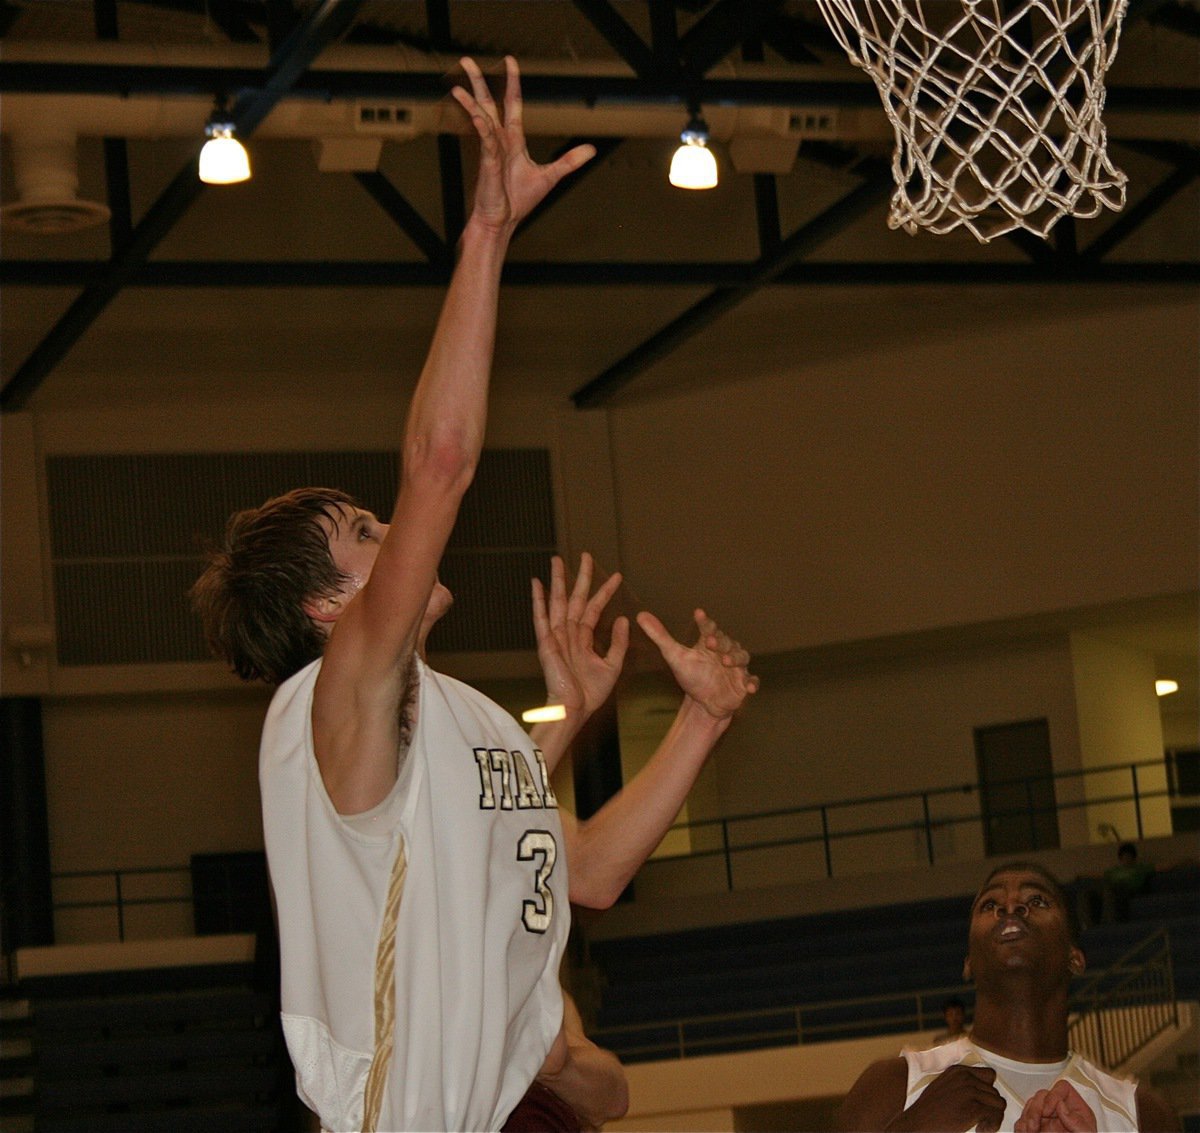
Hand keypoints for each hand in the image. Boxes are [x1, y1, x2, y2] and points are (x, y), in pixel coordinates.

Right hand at [451, 56, 595, 232]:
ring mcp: (491, 151)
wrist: (502, 222)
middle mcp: (499, 141)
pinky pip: (485, 141)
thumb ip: (569, 161)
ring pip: (480, 118)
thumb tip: (591, 150)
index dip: (512, 83)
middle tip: (467, 60)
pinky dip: (482, 128)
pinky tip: (477, 115)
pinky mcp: (487, 164)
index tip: (510, 62)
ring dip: (470, 100)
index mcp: (513, 140)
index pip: (511, 104)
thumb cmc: (518, 201)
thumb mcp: (550, 176)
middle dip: (479, 81)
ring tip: (458, 85)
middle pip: (488, 104)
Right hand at [532, 553, 628, 719]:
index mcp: (582, 638)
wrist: (574, 709)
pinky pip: (541, 619)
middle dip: (580, 577)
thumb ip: (617, 643)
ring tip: (558, 560)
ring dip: (558, 581)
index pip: (594, 608)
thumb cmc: (590, 694)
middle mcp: (568, 633)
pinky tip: (537, 584)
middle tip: (586, 555)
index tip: (617, 576)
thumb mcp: (612, 665)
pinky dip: (538, 601)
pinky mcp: (546, 644)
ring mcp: (556, 637)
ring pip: (557, 602)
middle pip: (574, 598)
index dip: (605, 591)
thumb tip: (622, 619)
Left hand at [636, 608, 758, 719]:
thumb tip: (640, 615)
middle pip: (727, 641)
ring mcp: (737, 667)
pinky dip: (753, 682)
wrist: (704, 704)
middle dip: (720, 641)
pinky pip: (753, 681)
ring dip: (736, 658)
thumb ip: (660, 636)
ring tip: (726, 661)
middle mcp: (725, 651)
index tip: (698, 614)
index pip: (708, 628)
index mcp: (709, 643)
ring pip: (742, 657)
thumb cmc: (692, 677)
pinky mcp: (744, 684)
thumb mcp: (674, 657)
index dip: (704, 622)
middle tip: (710, 642)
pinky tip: (749, 687)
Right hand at [895, 1065, 1005, 1132]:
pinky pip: (996, 1116)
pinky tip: (979, 1129)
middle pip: (995, 1093)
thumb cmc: (930, 1108)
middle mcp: (966, 1078)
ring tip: (980, 1125)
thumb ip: (962, 1083)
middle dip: (990, 1108)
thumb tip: (982, 1091)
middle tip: (979, 1119)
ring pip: (999, 1104)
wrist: (919, 1121)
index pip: (990, 1075)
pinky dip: (992, 1126)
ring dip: (993, 1117)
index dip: (988, 1091)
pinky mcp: (974, 1108)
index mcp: (959, 1071)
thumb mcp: (944, 1085)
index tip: (981, 1103)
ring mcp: (970, 1092)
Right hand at [1016, 1082, 1097, 1131]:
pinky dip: (1021, 1126)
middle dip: (1035, 1108)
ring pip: (1030, 1105)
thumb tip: (1061, 1105)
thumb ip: (1077, 1121)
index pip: (1062, 1088)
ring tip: (1030, 1131)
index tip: (1049, 1111)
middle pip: (1042, 1095)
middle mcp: (1060, 1111)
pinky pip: (1023, 1121)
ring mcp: (1047, 1119)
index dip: (1053, 1095)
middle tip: (1035, 1125)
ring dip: (1027, 1117)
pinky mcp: (1036, 1129)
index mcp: (1076, 1109)